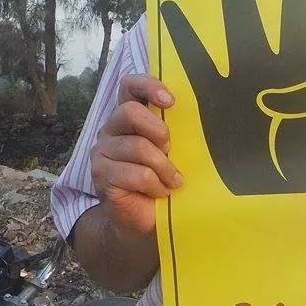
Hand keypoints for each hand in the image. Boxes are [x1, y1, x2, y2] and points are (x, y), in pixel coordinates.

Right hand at [90, 75, 181, 236]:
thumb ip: (176, 131)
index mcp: (129, 118)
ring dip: (164, 167)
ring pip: (138, 147)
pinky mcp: (102, 175)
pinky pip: (136, 174)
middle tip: (171, 151)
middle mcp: (111, 130)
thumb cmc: (163, 180)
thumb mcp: (173, 152)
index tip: (171, 101)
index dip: (148, 86)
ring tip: (172, 181)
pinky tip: (160, 192)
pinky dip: (155, 185)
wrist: (144, 220)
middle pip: (131, 112)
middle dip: (159, 132)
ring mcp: (103, 152)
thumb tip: (203, 116)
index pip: (130, 87)